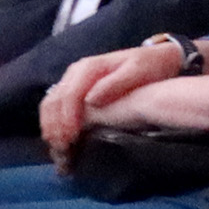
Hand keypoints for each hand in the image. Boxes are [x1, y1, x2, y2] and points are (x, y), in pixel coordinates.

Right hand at [40, 37, 181, 157]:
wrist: (157, 59)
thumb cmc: (150, 66)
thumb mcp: (139, 71)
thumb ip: (115, 83)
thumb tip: (91, 99)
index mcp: (88, 68)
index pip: (69, 95)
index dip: (67, 118)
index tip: (70, 137)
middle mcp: (75, 73)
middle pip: (54, 101)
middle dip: (54, 126)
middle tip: (61, 149)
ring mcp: (74, 81)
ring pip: (51, 105)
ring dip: (51, 128)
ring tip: (59, 149)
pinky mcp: (77, 91)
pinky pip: (58, 108)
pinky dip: (55, 125)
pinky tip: (61, 140)